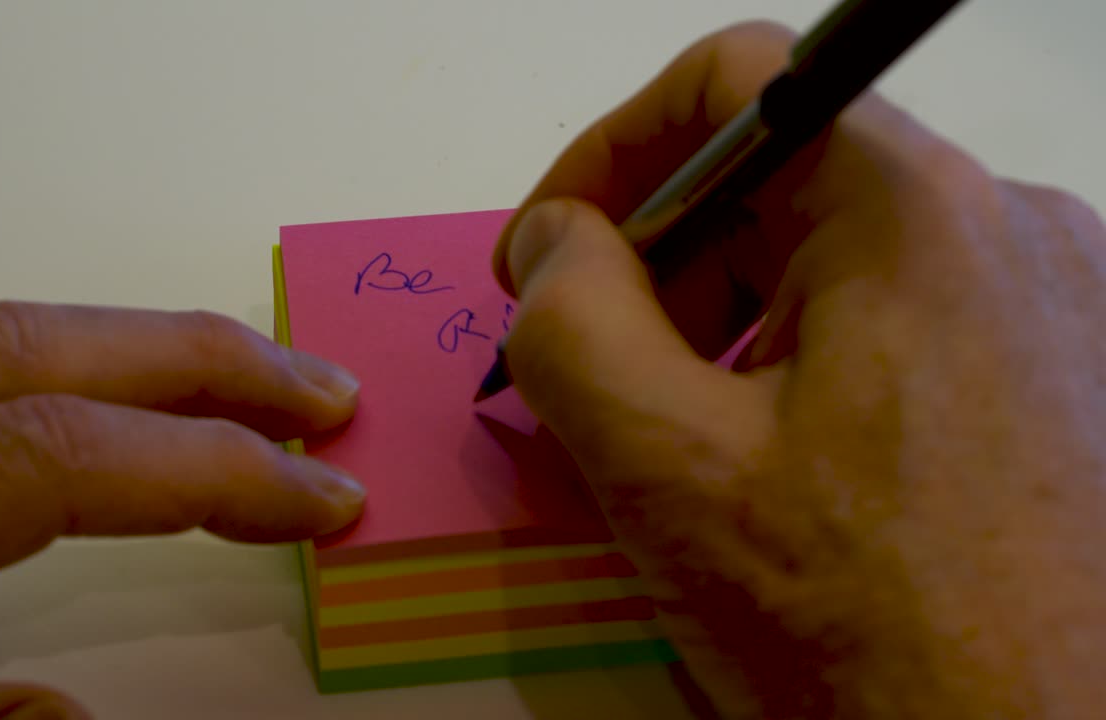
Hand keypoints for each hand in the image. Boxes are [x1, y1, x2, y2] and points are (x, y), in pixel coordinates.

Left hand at [0, 302, 365, 715]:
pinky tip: (64, 393)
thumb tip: (67, 715)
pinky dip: (24, 363)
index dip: (216, 469)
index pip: (63, 455)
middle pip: (45, 347)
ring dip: (126, 349)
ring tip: (227, 385)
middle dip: (207, 362)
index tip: (322, 494)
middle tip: (323, 391)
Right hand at [493, 22, 1105, 719]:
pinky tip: (775, 472)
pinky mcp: (1059, 380)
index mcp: (916, 210)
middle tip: (595, 373)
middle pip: (783, 176)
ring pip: (835, 260)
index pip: (736, 79)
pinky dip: (800, 368)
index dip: (607, 153)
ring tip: (683, 442)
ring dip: (725, 326)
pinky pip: (896, 326)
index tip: (547, 254)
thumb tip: (552, 239)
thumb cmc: (868, 628)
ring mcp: (1049, 306)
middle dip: (659, 261)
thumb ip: (572, 324)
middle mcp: (1006, 229)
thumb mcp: (669, 469)